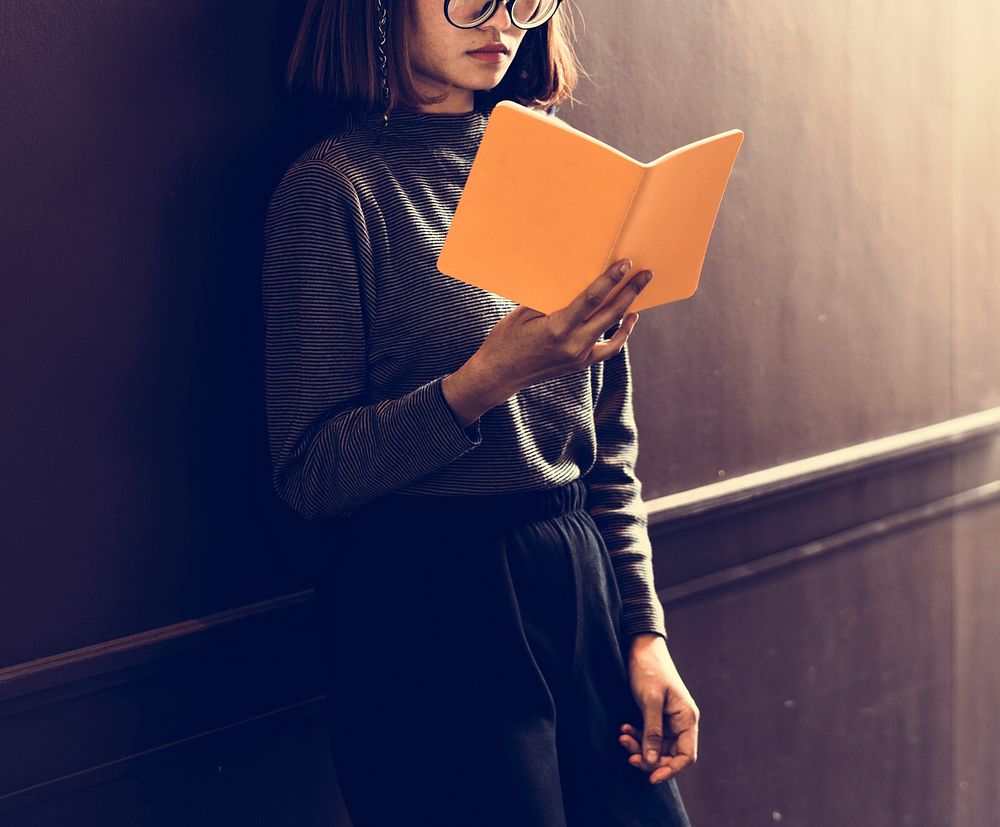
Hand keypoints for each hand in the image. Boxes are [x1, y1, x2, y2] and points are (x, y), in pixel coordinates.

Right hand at [471, 258, 652, 397]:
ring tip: (640, 289)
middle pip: (610, 313)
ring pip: (613, 329)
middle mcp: (573, 344)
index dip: (610, 280)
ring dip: (629, 308)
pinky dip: (623, 334)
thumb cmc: (506, 340)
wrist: (499, 376)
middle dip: (630, 290)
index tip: (625, 264)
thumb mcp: (522, 314)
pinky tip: (630, 318)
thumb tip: (573, 280)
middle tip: (646, 273)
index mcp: (557, 328)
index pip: (591, 299)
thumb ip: (550, 299)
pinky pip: (609, 348)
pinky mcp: (580, 364)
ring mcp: (579, 357)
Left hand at [618, 633, 699, 784]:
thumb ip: (652, 731)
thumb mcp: (650, 700)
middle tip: (629, 756)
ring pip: (656, 746)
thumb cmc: (650, 669)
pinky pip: (648, 735)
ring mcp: (668, 719)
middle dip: (649, 758)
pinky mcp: (655, 715)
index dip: (671, 769)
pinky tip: (623, 730)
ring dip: (639, 747)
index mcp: (687, 718)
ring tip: (622, 738)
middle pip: (669, 754)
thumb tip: (652, 761)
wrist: (640, 646)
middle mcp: (681, 721)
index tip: (652, 777)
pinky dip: (636, 736)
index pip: (686, 755)